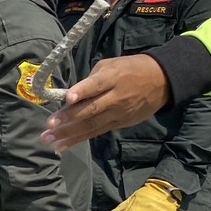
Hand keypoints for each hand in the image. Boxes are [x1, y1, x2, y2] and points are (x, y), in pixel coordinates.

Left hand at [42, 55, 169, 151]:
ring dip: (69, 134)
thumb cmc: (130, 68)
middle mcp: (115, 97)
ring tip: (49, 140)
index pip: (96, 85)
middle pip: (91, 109)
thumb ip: (91, 79)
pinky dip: (79, 139)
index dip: (82, 91)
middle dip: (69, 118)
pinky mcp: (120, 124)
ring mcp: (118, 113)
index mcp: (113, 77)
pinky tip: (63, 146)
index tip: (68, 98)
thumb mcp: (111, 65)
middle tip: (49, 126)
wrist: (162, 81)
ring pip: (92, 125)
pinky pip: (97, 132)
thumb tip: (71, 95)